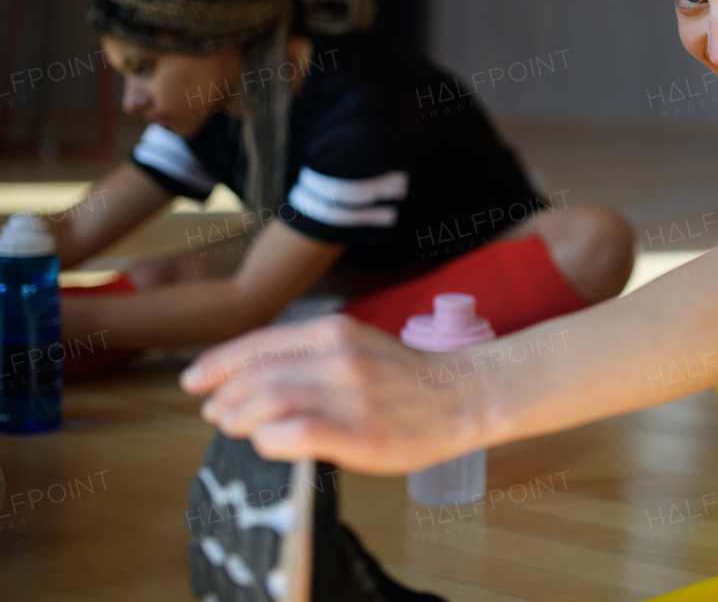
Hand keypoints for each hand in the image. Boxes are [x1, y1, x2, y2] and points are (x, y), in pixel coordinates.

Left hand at [180, 315, 476, 474]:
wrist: (465, 395)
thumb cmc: (410, 377)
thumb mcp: (359, 344)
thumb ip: (312, 354)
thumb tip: (255, 378)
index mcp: (335, 331)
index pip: (258, 343)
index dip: (217, 363)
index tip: (195, 380)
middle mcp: (338, 358)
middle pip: (255, 376)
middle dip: (224, 397)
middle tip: (217, 413)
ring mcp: (349, 396)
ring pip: (266, 403)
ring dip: (240, 419)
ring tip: (236, 429)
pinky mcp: (360, 433)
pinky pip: (292, 435)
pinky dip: (268, 440)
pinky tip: (268, 444)